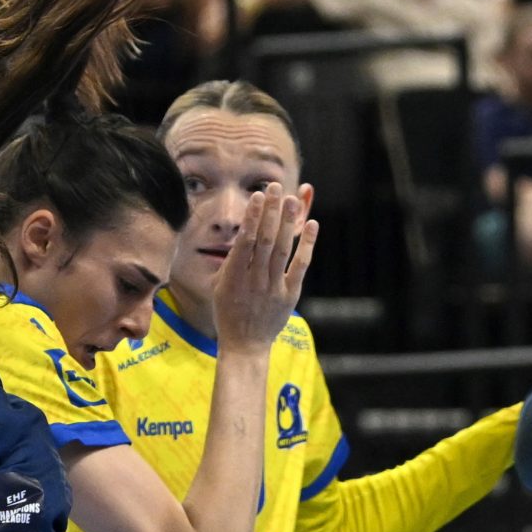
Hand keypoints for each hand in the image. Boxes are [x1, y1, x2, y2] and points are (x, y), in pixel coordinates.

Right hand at [210, 183, 318, 350]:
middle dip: (270, 212)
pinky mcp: (289, 295)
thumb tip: (244, 231)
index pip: (244, 242)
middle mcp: (253, 280)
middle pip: (264, 241)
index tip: (257, 197)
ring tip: (291, 199)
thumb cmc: (229, 312)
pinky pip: (300, 266)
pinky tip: (311, 225)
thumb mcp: (220, 286)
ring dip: (287, 223)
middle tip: (275, 187)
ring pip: (281, 250)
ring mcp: (273, 288)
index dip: (251, 218)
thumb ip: (232, 260)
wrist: (245, 345)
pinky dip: (306, 245)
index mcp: (232, 277)